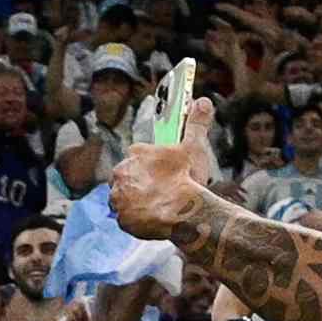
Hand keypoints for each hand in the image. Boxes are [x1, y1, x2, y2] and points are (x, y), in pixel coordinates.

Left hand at [100, 92, 218, 236]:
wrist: (183, 211)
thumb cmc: (188, 178)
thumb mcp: (194, 147)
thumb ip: (196, 124)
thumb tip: (203, 101)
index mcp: (135, 153)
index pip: (138, 157)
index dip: (152, 166)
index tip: (164, 174)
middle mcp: (121, 173)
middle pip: (129, 178)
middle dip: (142, 184)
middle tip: (162, 192)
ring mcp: (118, 197)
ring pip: (125, 198)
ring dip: (136, 201)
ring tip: (157, 207)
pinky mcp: (120, 218)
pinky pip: (126, 218)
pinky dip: (136, 219)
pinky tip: (152, 219)